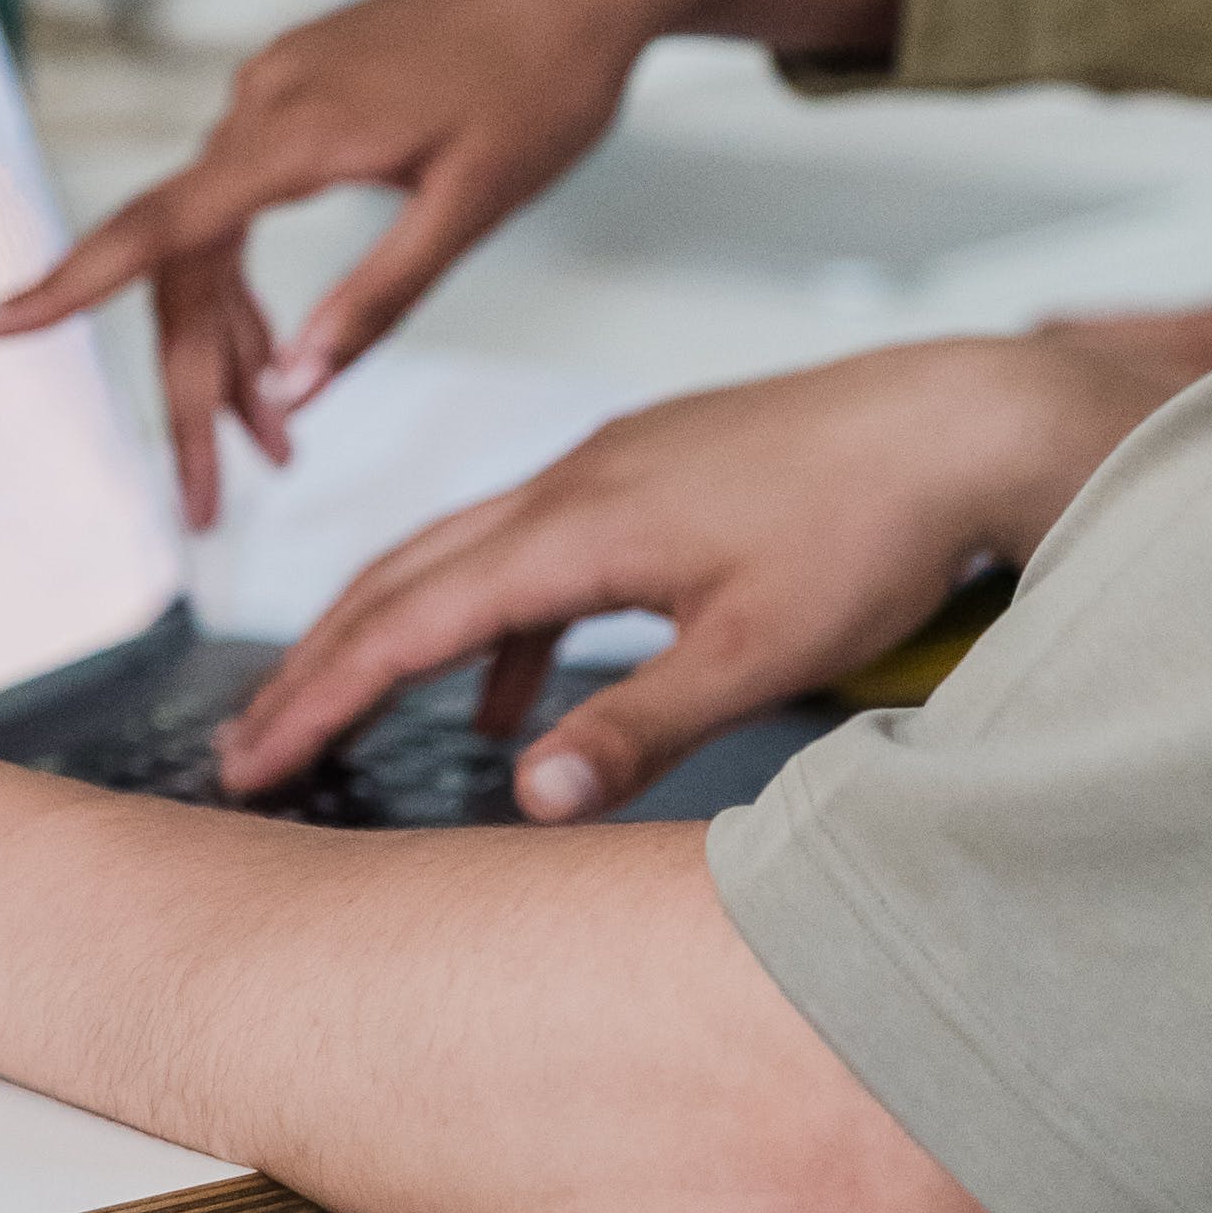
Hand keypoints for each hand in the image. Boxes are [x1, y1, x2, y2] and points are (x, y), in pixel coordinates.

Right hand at [0, 0, 904, 530]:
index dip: (65, 284)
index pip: (157, 227)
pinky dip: (252, 282)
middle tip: (207, 499)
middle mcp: (266, 100)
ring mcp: (279, 87)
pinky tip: (282, 349)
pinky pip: (243, 200)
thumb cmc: (547, 81)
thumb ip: (378, 300)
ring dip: (228, 343)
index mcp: (299, 132)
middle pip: (184, 262)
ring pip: (213, 238)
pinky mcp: (303, 87)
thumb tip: (289, 389)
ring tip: (270, 449)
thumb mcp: (475, 208)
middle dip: (191, 385)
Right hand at [209, 297, 1211, 815]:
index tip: (247, 760)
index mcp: (580, 526)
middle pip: (405, 574)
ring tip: (348, 718)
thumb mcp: (759, 649)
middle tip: (253, 744)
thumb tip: (525, 795)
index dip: (317, 694)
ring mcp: (614, 466)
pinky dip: (497, 621)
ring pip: (465, 554)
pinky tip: (513, 694)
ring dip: (399, 634)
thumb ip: (638, 726)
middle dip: (320, 662)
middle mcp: (575, 481)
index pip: (407, 620)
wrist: (964, 417)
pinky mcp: (656, 470)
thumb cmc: (875, 528)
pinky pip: (536, 548)